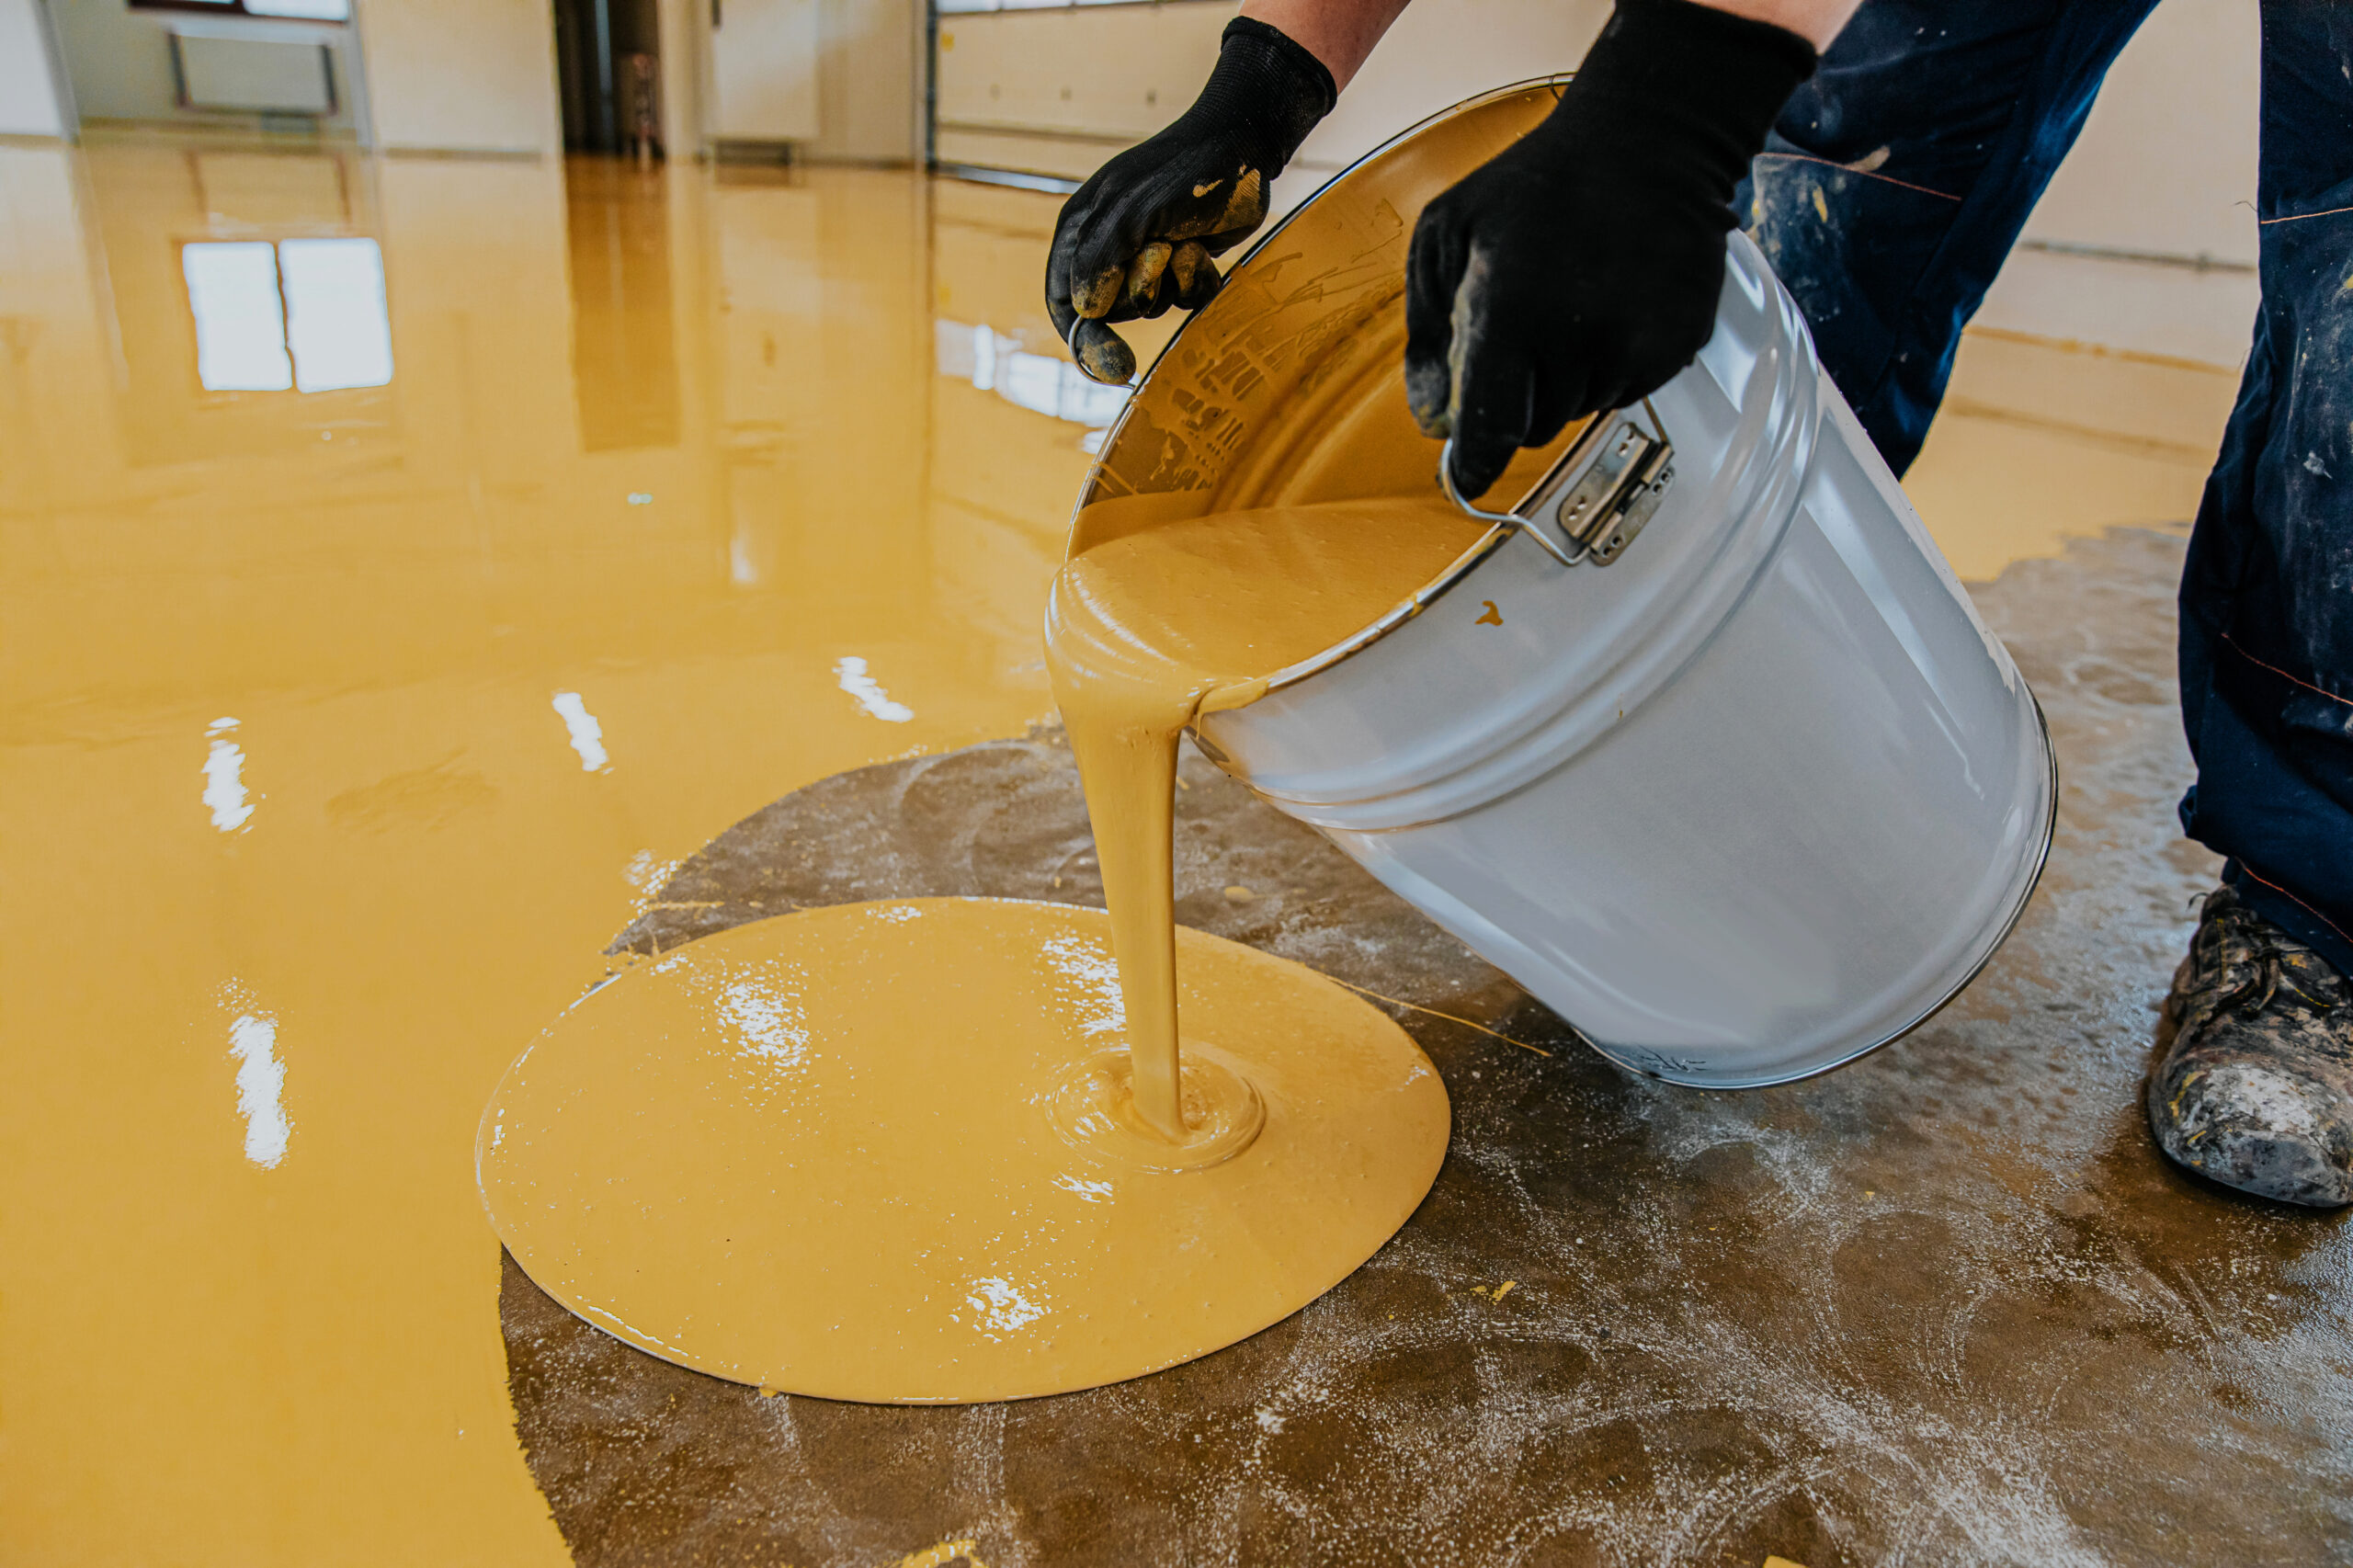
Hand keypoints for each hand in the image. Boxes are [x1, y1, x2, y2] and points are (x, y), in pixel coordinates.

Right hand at [1046, 18, 1334, 384]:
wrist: (1245, 146)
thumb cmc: (1184, 172)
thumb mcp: (1133, 213)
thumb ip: (1101, 261)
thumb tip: (1086, 312)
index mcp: (1080, 230)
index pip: (1063, 302)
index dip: (1083, 340)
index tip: (1116, 367)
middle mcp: (1108, 245)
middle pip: (1110, 311)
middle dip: (1140, 291)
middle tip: (1162, 252)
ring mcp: (1146, 254)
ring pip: (1150, 306)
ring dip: (1173, 283)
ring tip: (1186, 241)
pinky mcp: (1182, 261)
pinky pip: (1184, 299)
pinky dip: (1197, 281)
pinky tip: (1205, 249)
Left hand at [1405, 0, 1815, 497]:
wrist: (1648, 144)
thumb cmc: (1535, 184)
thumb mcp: (1447, 234)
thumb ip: (1427, 333)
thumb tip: (1430, 419)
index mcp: (1513, 313)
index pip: (1491, 431)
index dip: (1473, 464)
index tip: (1464, 479)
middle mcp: (1580, 341)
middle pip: (1534, 427)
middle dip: (1518, 396)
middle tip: (1525, 328)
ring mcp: (1636, 347)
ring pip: (1581, 410)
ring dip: (1566, 377)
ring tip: (1571, 303)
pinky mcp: (1677, 348)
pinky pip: (1626, 390)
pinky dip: (1610, 363)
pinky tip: (1609, 305)